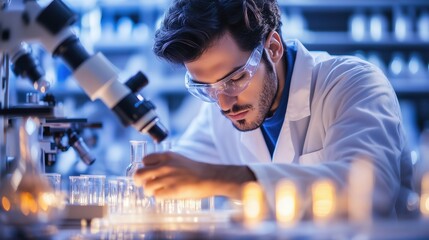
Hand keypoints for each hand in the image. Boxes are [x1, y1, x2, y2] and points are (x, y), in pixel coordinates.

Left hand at [133, 152, 255, 199]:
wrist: (211, 177)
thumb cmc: (196, 170)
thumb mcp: (179, 159)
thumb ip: (165, 162)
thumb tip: (152, 170)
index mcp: (167, 156)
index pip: (145, 160)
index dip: (145, 167)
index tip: (148, 172)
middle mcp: (165, 166)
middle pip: (139, 174)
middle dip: (139, 181)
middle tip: (143, 184)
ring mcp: (168, 179)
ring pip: (147, 188)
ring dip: (151, 192)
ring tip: (158, 192)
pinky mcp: (172, 191)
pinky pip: (156, 197)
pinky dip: (159, 198)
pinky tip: (165, 196)